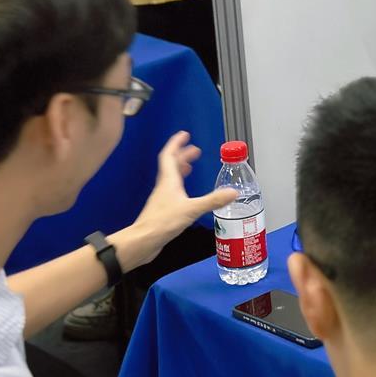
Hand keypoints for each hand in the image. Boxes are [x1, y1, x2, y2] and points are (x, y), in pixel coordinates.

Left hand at [112, 131, 238, 271]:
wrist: (143, 241)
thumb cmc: (162, 222)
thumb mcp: (191, 209)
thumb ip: (212, 200)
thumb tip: (232, 192)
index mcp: (169, 181)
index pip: (170, 155)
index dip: (177, 143)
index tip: (184, 135)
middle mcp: (164, 187)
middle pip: (171, 165)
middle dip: (183, 155)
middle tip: (194, 150)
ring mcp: (162, 199)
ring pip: (170, 178)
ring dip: (180, 169)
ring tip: (190, 167)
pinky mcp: (162, 210)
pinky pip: (172, 192)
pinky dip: (180, 186)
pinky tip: (186, 194)